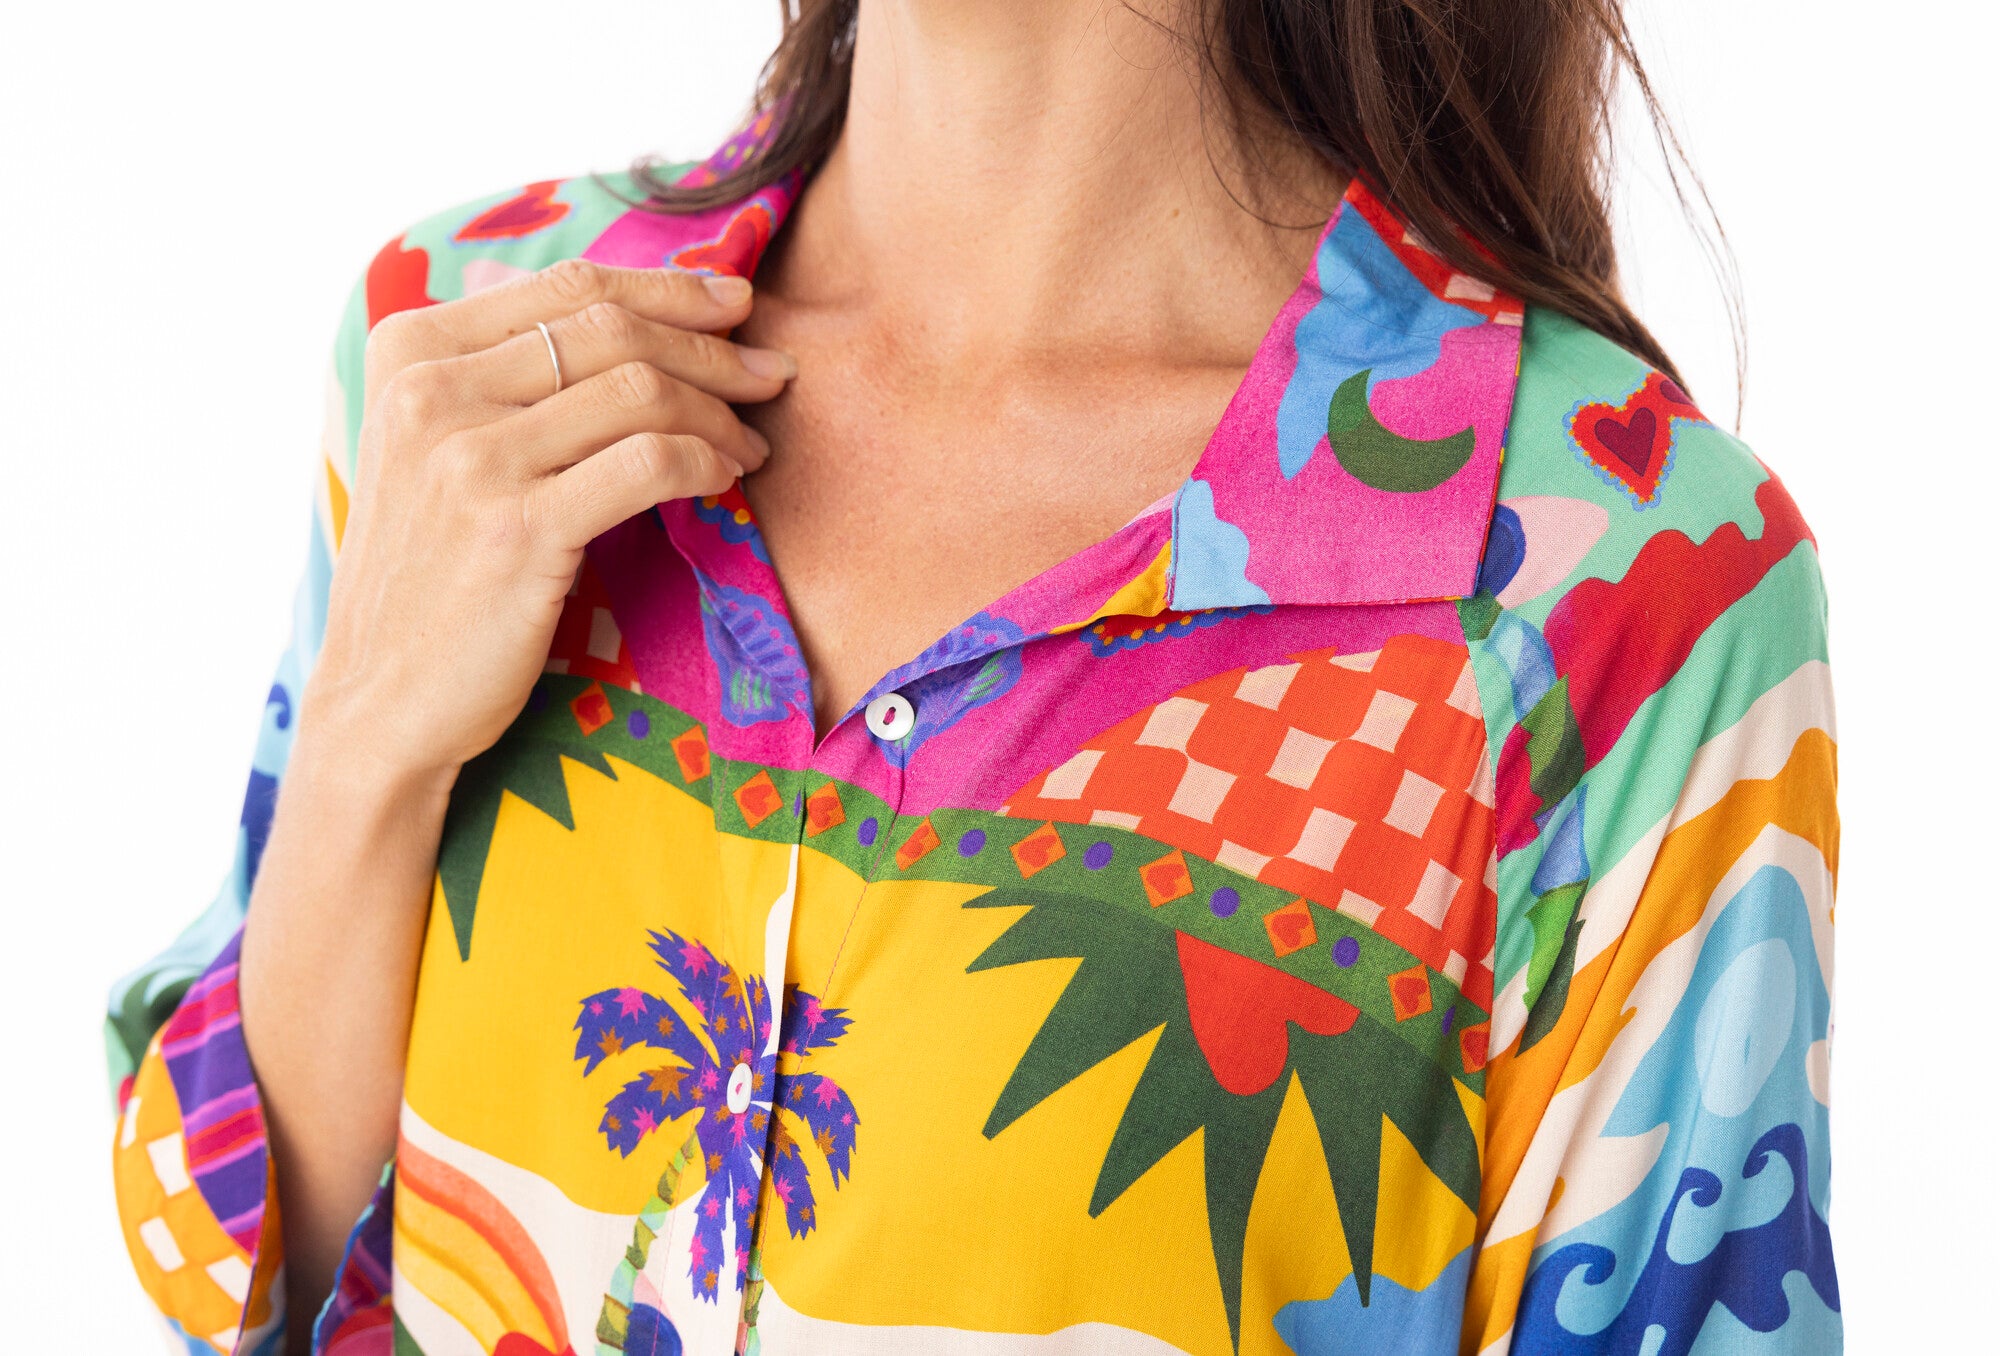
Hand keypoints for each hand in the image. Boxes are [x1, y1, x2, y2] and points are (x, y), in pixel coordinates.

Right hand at [300, 260, 791, 787]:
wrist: (381, 699)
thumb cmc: (433, 575)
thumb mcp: (437, 449)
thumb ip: (506, 377)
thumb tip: (635, 317)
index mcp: (411, 351)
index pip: (568, 286)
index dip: (669, 288)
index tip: (735, 303)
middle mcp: (432, 391)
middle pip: (613, 331)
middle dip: (712, 348)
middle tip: (769, 375)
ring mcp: (470, 458)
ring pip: (640, 391)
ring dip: (719, 414)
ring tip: (750, 445)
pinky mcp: (517, 529)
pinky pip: (648, 462)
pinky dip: (703, 462)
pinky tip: (722, 481)